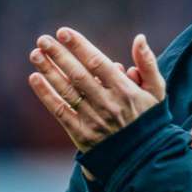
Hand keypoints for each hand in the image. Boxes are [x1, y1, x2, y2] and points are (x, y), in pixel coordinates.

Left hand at [28, 28, 160, 153]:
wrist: (144, 159)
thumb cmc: (149, 119)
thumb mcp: (156, 91)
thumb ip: (148, 63)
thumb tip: (139, 38)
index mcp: (125, 90)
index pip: (97, 63)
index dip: (79, 46)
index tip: (64, 32)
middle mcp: (107, 104)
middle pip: (78, 74)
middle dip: (59, 55)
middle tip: (43, 39)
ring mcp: (93, 120)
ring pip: (66, 91)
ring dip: (49, 71)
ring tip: (36, 54)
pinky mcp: (81, 134)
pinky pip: (60, 111)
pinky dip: (46, 94)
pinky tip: (35, 78)